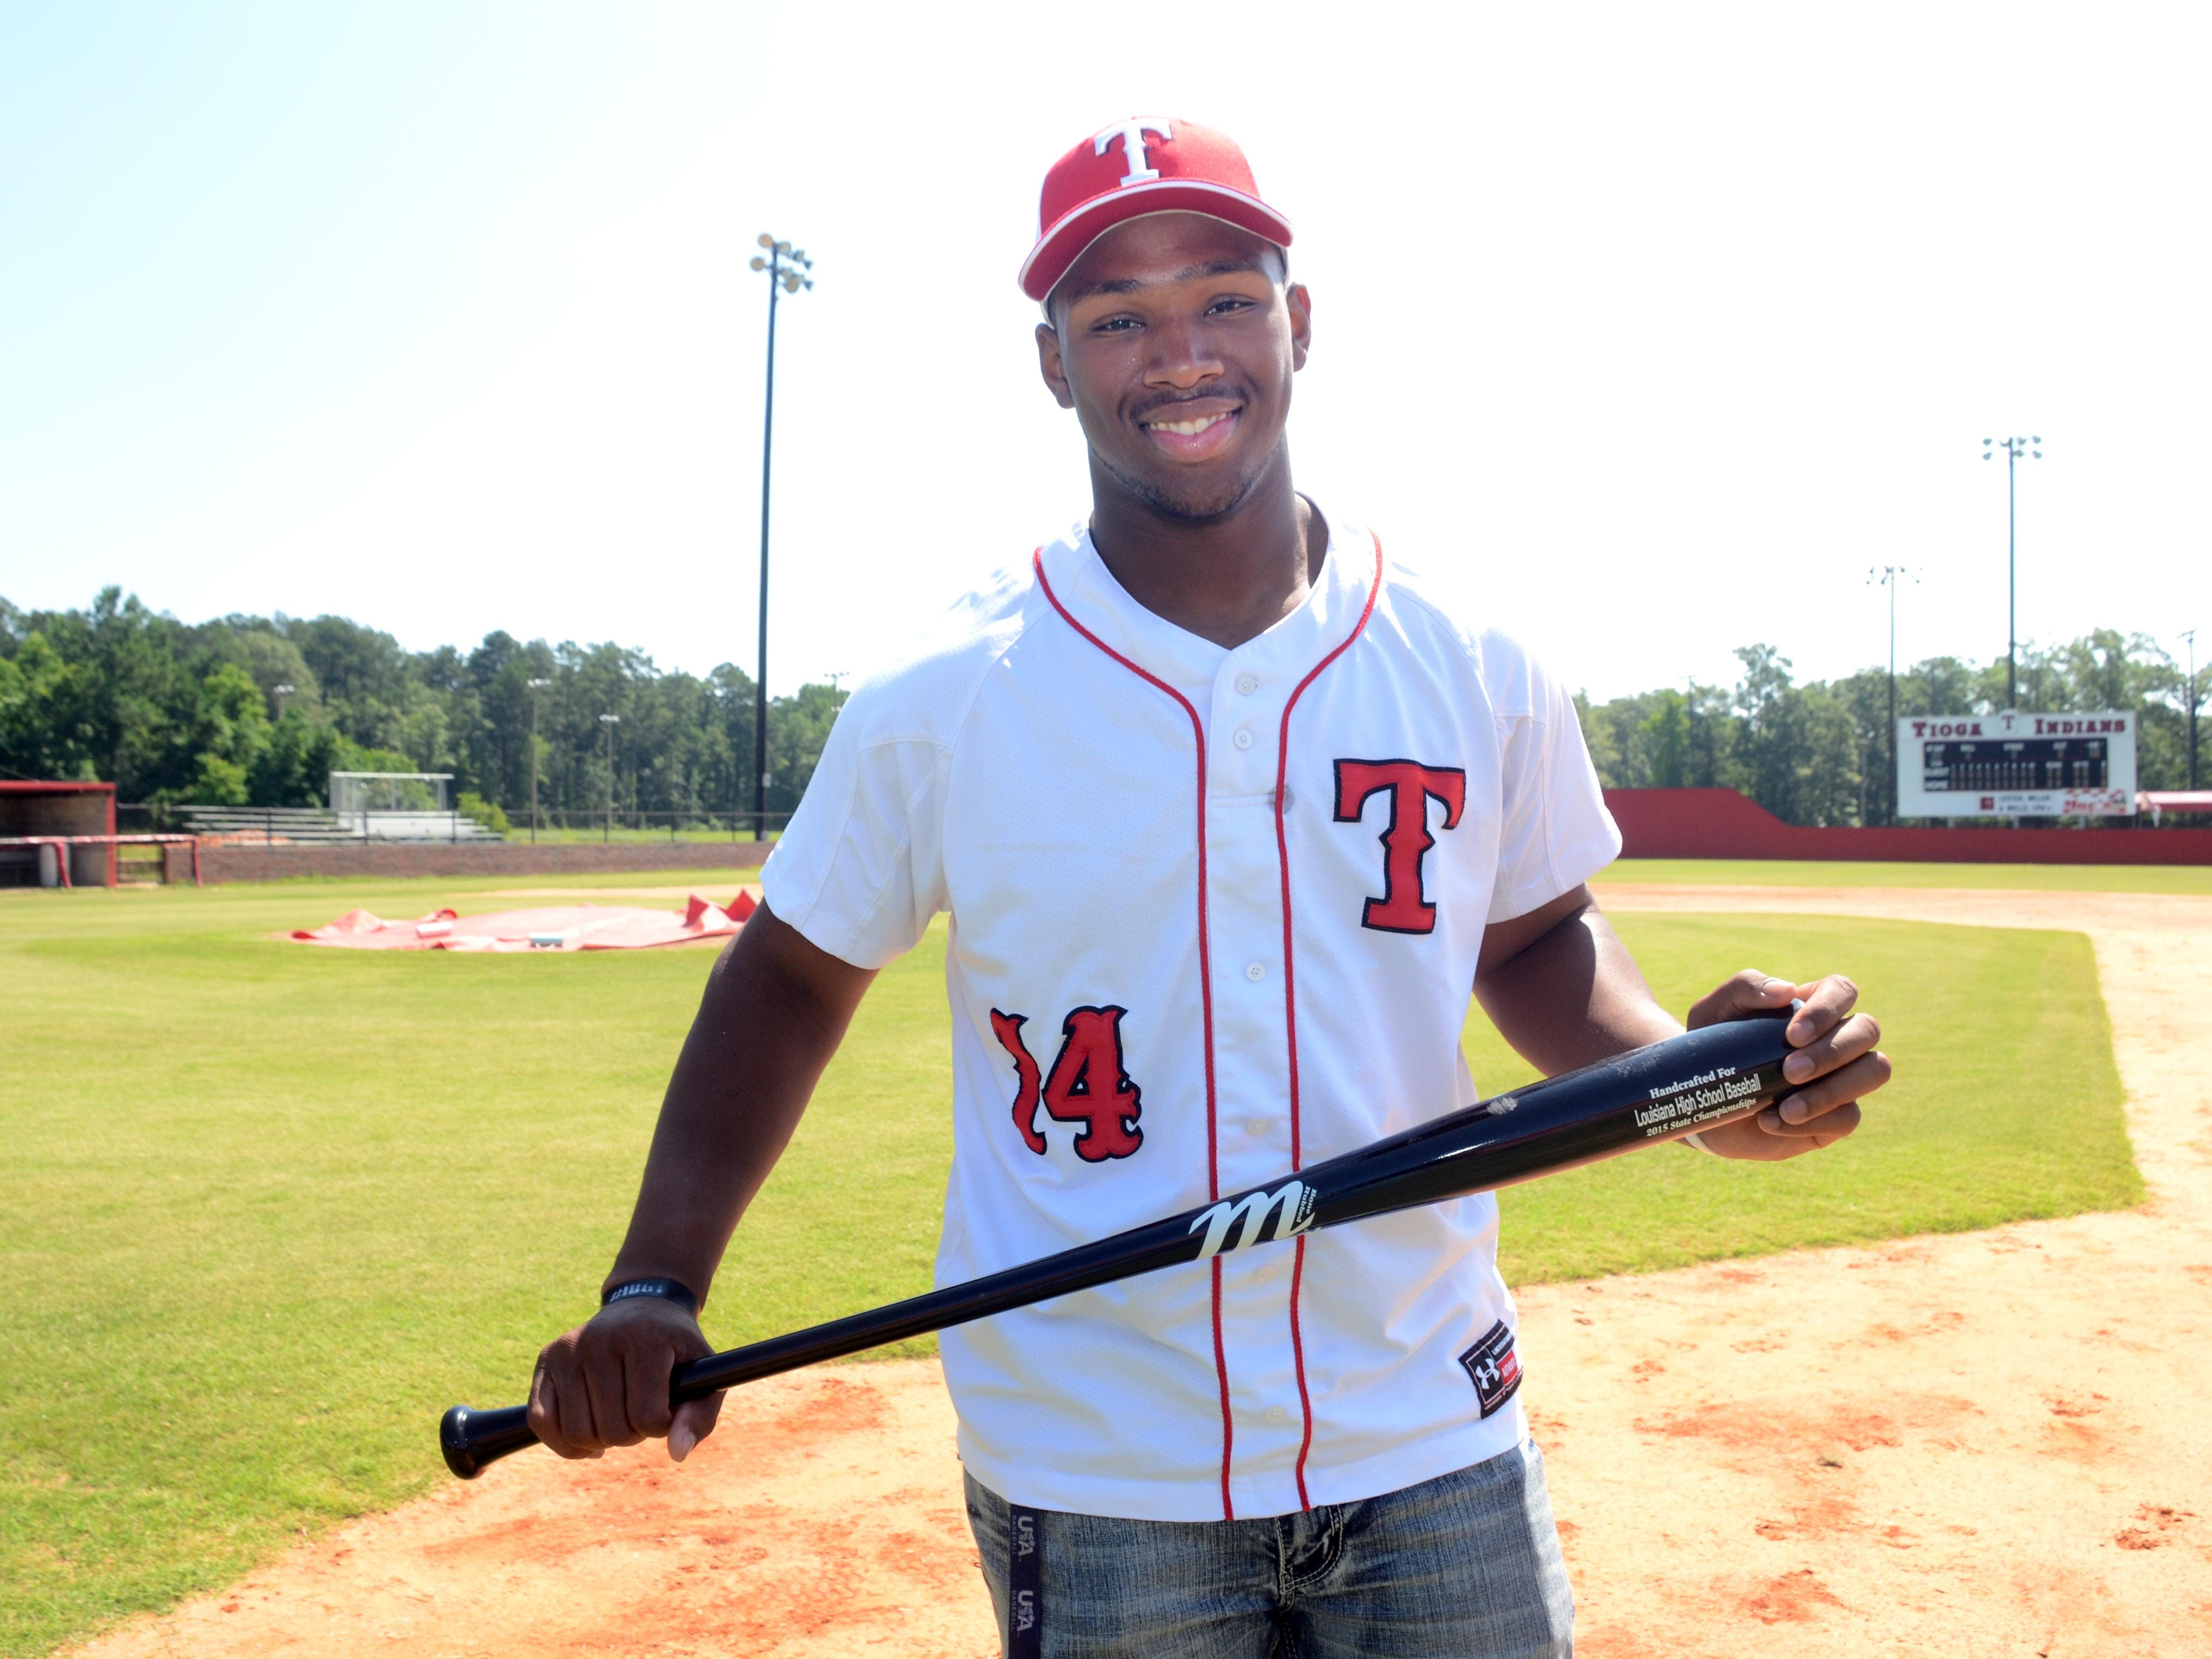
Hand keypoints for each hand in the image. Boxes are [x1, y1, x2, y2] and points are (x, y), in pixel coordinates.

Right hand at [528, 1296, 723, 1462]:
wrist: (643, 1307)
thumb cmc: (676, 1351)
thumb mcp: (703, 1377)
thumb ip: (699, 1417)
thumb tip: (677, 1454)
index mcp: (646, 1338)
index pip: (648, 1417)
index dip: (661, 1426)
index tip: (667, 1407)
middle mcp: (601, 1339)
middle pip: (612, 1431)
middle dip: (632, 1434)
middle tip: (640, 1409)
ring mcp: (569, 1348)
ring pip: (577, 1433)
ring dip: (602, 1440)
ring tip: (617, 1416)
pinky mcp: (547, 1359)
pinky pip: (541, 1422)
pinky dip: (565, 1443)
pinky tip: (588, 1437)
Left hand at [1684, 971, 1888, 1160]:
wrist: (1702, 1102)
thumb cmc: (1715, 1049)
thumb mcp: (1712, 1013)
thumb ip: (1744, 988)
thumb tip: (1785, 991)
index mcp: (1812, 1006)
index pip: (1842, 990)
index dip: (1827, 1009)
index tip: (1792, 1035)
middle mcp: (1836, 1038)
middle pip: (1868, 1029)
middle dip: (1832, 1052)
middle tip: (1789, 1071)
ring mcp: (1842, 1078)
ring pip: (1874, 1071)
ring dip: (1833, 1090)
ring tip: (1787, 1107)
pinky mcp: (1836, 1117)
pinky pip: (1848, 1118)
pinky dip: (1812, 1122)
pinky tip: (1771, 1122)